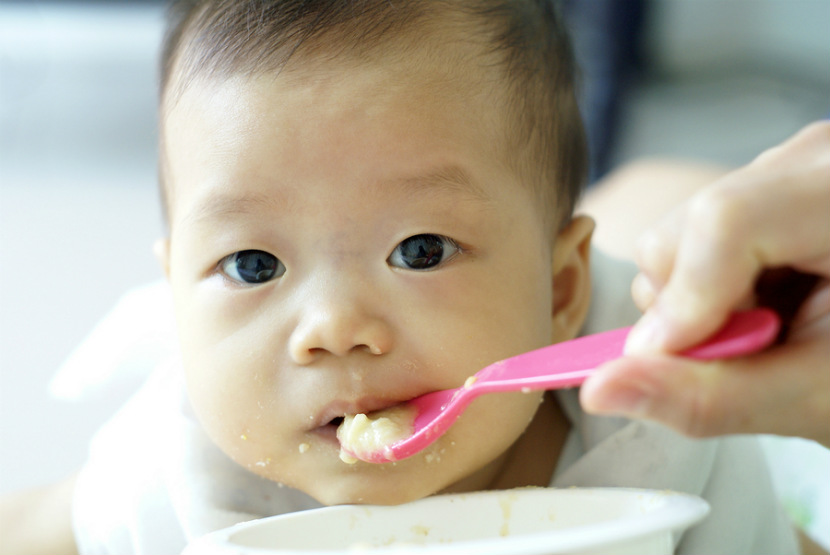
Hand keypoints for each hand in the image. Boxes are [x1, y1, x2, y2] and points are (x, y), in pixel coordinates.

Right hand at [580, 121, 829, 446]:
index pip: (728, 222)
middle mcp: (814, 158)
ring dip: (698, 302)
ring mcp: (788, 163)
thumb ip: (708, 395)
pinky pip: (690, 232)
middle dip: (689, 310)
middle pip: (684, 228)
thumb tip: (599, 387)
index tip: (675, 363)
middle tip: (759, 348)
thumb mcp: (818, 396)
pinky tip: (768, 300)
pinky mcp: (767, 179)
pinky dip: (708, 284)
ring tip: (770, 325)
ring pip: (674, 232)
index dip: (686, 299)